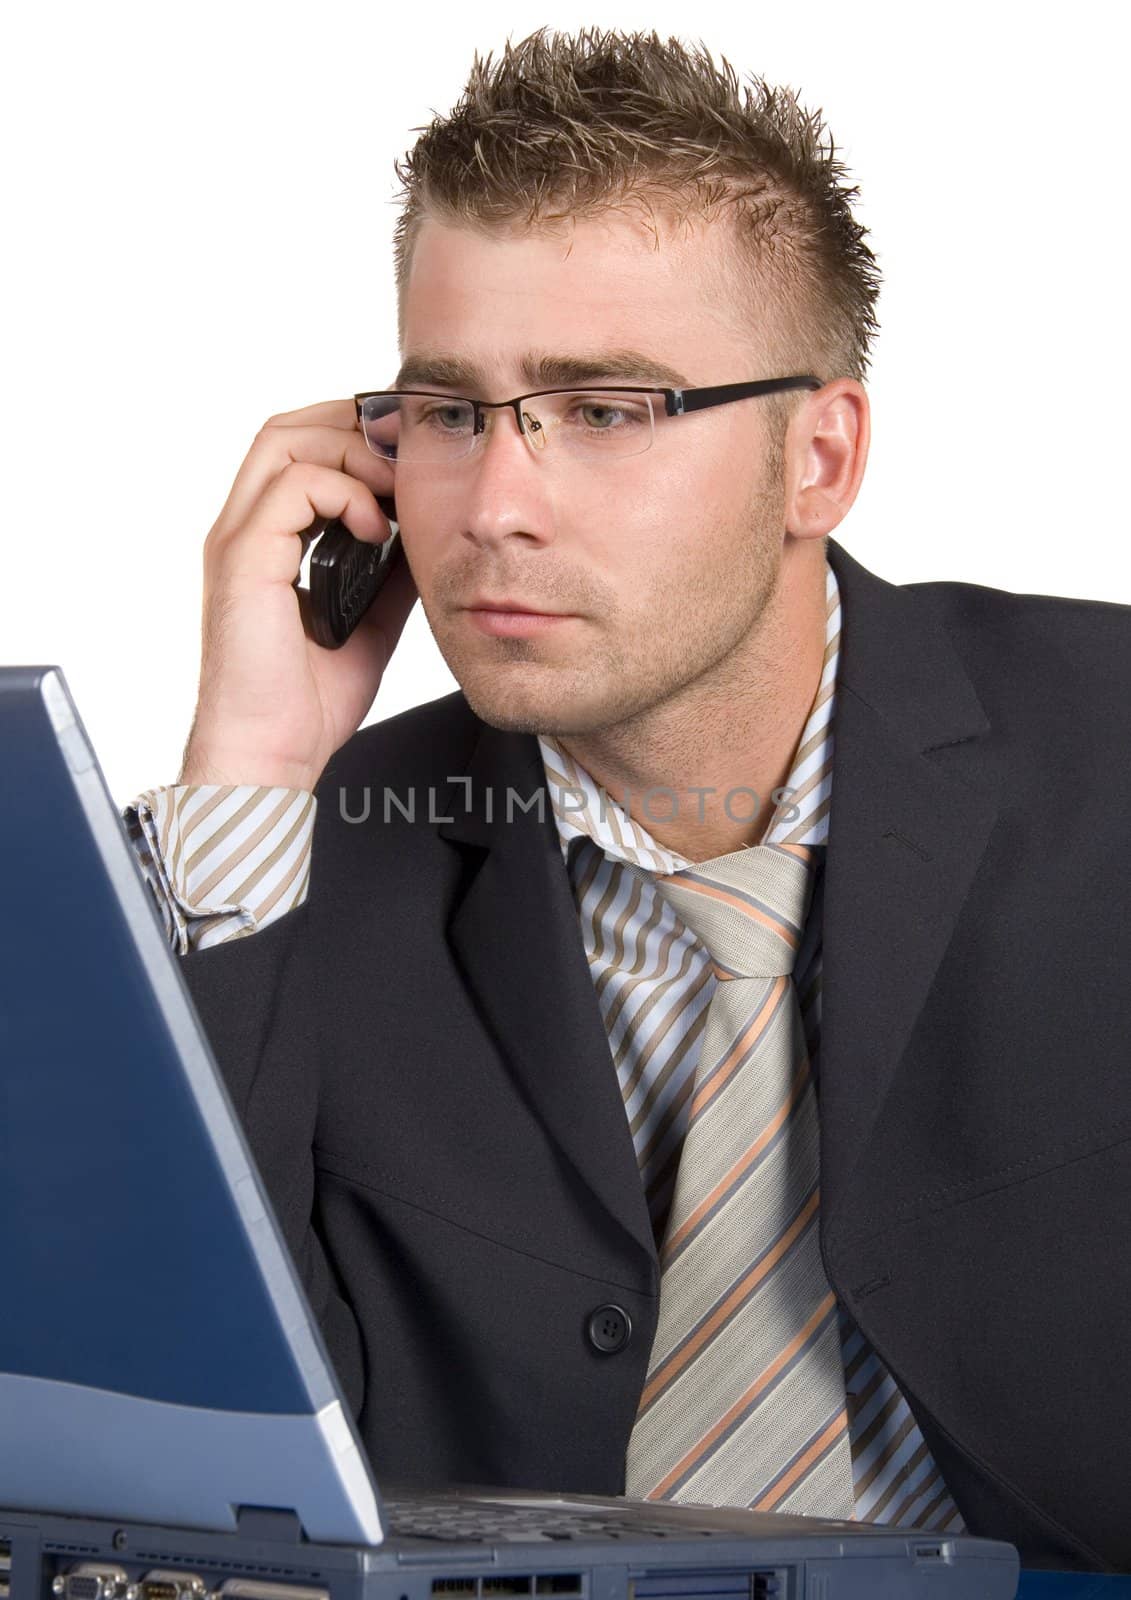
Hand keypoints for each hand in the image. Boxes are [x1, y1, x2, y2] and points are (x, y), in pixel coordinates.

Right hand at [178, 398, 417, 791]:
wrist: (273, 752)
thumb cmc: (308, 701)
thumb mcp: (371, 620)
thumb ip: (391, 572)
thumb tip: (431, 536)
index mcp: (266, 539)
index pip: (298, 449)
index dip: (352, 435)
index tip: (406, 455)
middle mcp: (244, 530)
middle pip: (286, 428)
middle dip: (352, 425)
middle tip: (405, 454)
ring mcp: (238, 540)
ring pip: (284, 441)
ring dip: (351, 451)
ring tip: (395, 487)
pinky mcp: (244, 559)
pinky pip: (292, 488)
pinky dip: (343, 493)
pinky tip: (377, 528)